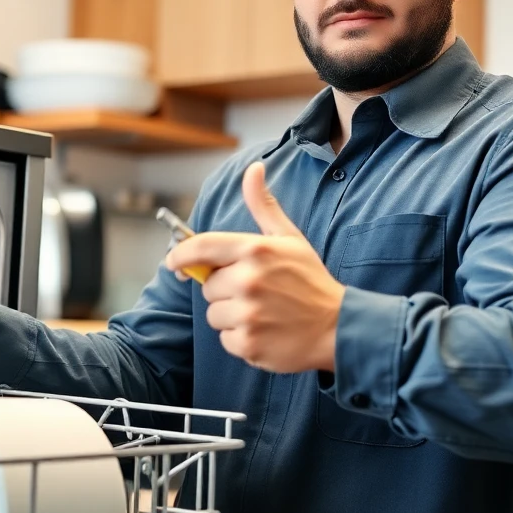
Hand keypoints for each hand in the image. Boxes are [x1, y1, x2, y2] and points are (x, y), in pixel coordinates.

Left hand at [164, 162, 343, 373]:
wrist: (338, 327)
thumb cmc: (310, 280)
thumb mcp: (289, 238)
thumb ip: (263, 205)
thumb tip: (253, 168)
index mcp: (255, 250)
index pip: (201, 247)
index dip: (180, 254)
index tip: (174, 262)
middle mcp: (248, 280)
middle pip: (208, 286)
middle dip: (225, 290)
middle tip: (256, 292)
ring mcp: (248, 314)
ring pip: (214, 315)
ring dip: (232, 316)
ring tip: (263, 312)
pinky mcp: (249, 344)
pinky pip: (225, 340)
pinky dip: (241, 339)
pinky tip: (265, 331)